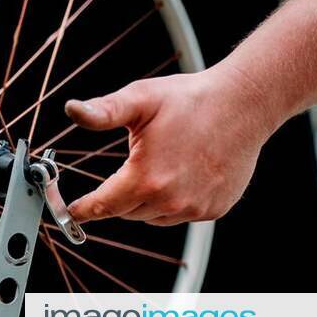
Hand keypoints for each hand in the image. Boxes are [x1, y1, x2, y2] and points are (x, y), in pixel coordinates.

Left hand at [64, 68, 274, 225]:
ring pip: (152, 216)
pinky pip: (179, 214)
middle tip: (128, 170)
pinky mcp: (212, 210)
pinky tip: (181, 175)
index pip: (103, 207)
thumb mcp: (140, 100)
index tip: (72, 211)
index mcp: (146, 179)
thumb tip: (72, 109)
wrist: (244, 104)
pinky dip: (173, 201)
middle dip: (118, 197)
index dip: (84, 209)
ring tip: (160, 166)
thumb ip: (103, 111)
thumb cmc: (191, 99)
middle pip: (126, 212)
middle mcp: (170, 200)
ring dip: (146, 200)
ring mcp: (194, 208)